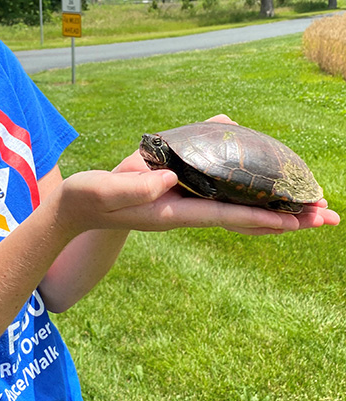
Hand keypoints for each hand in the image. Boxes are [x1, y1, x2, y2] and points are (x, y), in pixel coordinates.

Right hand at [61, 161, 338, 237]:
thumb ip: (135, 186)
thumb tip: (169, 179)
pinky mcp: (183, 196)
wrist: (79, 208)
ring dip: (278, 211)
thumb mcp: (108, 189)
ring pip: (242, 211)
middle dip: (286, 219)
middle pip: (246, 218)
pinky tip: (268, 193)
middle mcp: (188, 212)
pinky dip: (254, 199)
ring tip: (314, 211)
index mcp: (173, 212)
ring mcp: (188, 206)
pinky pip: (227, 199)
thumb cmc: (91, 198)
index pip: (225, 215)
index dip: (260, 217)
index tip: (294, 221)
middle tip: (327, 217)